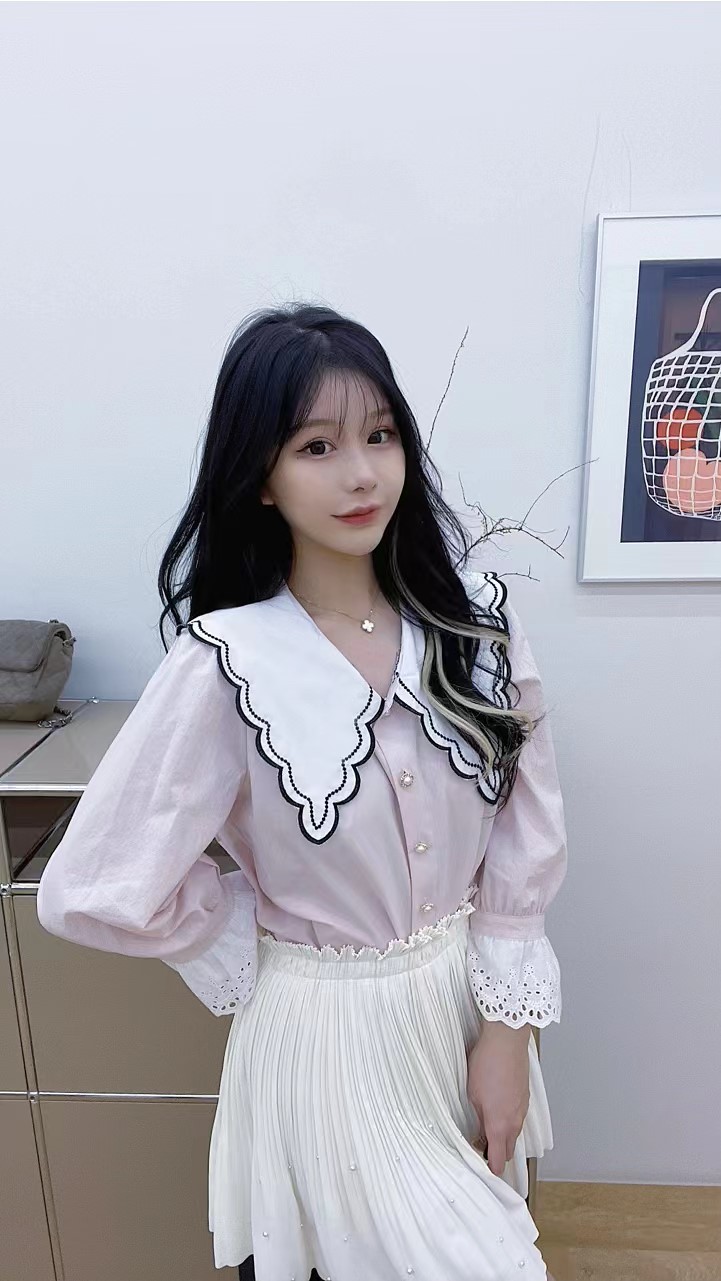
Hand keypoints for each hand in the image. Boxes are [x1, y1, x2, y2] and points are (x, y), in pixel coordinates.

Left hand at [466, 1022, 530, 1176]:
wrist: (507, 1041)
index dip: (490, 1169)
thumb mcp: (472, 1094)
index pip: (499, 1160)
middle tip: (480, 1150)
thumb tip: (480, 1134)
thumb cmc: (487, 1064)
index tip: (481, 1169)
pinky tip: (497, 1112)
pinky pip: (518, 1119)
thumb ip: (478, 1119)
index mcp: (499, 1125)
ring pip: (514, 1135)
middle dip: (497, 1156)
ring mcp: (522, 1109)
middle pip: (508, 1151)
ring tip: (486, 1130)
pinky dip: (509, 1122)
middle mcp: (514, 1121)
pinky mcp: (525, 1098)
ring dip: (503, 1138)